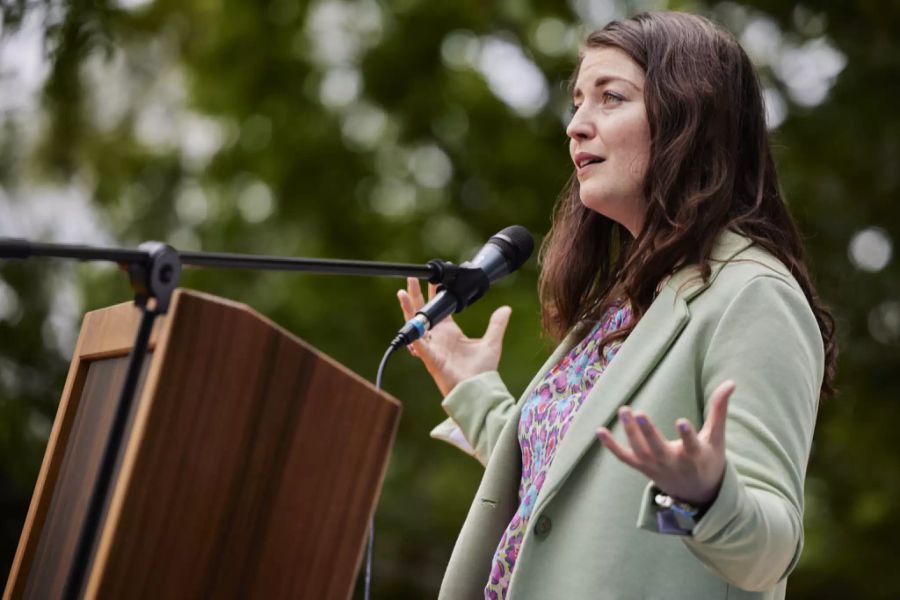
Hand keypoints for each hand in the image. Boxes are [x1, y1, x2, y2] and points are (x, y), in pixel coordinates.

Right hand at [397, 277, 510, 396]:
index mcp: (450, 332)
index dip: (434, 295)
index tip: (432, 279)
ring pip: (416, 325)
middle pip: (423, 312)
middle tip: (411, 278)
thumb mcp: (492, 342)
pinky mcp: (431, 359)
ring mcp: (432, 347)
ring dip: (408, 310)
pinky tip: (411, 325)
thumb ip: (497, 324)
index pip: (439, 309)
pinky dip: (414, 337)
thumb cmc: (482, 371)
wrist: (478, 389)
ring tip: (402, 294)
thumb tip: (506, 308)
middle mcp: (439, 338)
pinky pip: (419, 346)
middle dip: (415, 296)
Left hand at [595, 380, 735, 505]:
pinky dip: (611, 446)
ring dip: (630, 432)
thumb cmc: (708, 459)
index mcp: (695, 457)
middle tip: (638, 413)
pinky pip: (625, 458)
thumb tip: (731, 383)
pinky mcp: (643, 468)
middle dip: (648, 432)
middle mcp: (673, 464)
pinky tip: (599, 431)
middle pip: (658, 449)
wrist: (697, 493)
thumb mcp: (717, 437)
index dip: (687, 435)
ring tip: (624, 410)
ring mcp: (655, 467)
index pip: (692, 446)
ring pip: (640, 451)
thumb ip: (720, 409)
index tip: (682, 421)